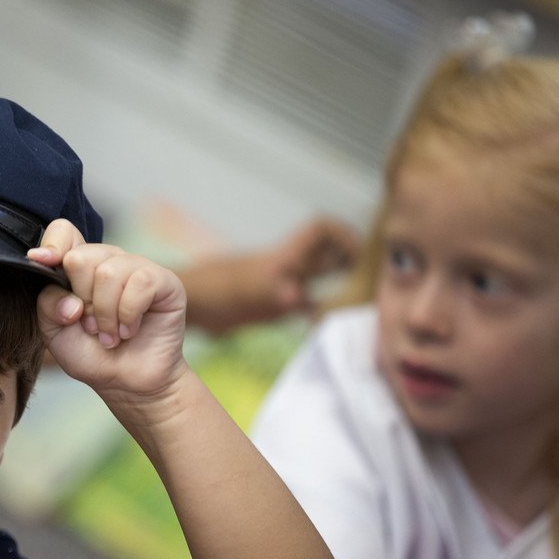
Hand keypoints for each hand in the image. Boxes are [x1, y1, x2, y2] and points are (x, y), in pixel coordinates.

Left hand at [29, 219, 186, 398]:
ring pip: (109, 272)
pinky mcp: (164, 281)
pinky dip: (128, 314)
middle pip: (81, 257)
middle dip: (82, 300)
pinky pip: (140, 283)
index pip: (64, 232)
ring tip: (110, 334)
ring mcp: (137, 268)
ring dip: (105, 314)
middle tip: (90, 325)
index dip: (52, 245)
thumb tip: (70, 298)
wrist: (127, 384)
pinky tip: (129, 330)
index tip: (42, 263)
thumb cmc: (92, 355)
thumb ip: (48, 306)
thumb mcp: (55, 333)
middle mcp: (109, 261)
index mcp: (80, 268)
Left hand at [182, 217, 356, 334]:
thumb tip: (297, 299)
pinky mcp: (273, 307)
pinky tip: (323, 329)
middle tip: (368, 285)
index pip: (321, 229)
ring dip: (338, 290)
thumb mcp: (247, 294)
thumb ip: (274, 296)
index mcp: (285, 257)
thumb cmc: (214, 292)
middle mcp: (289, 267)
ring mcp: (283, 286)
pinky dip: (318, 314)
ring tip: (355, 308)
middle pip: (329, 254)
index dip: (343, 234)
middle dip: (351, 264)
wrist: (189, 305)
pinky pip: (305, 305)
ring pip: (320, 279)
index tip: (359, 255)